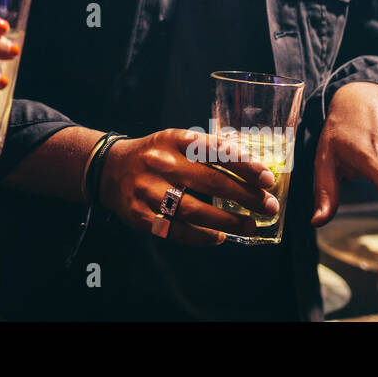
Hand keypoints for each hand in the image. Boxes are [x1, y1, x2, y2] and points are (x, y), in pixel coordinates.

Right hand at [99, 128, 278, 244]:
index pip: (215, 150)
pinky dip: (200, 236)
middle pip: (210, 181)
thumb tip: (252, 167)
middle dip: (245, 196)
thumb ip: (207, 150)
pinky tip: (218, 237)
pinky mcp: (140, 214)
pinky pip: (175, 229)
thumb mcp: (175, 141)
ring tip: (249, 226)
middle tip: (269, 206)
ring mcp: (148, 190)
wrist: (108, 169)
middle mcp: (160, 162)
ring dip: (227, 221)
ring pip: (194, 209)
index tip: (267, 178)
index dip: (244, 164)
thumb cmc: (155, 155)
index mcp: (174, 140)